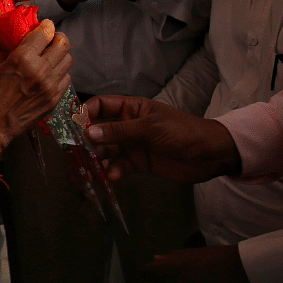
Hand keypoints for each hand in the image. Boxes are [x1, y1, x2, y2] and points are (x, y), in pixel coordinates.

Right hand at [0, 20, 71, 155]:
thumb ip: (11, 50)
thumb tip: (20, 39)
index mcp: (23, 58)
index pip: (45, 32)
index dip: (46, 26)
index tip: (44, 26)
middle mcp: (41, 70)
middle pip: (63, 43)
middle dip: (57, 37)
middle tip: (50, 39)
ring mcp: (50, 87)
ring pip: (68, 60)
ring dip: (60, 55)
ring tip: (50, 57)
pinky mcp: (54, 100)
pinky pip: (66, 79)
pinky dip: (60, 73)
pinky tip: (49, 75)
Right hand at [85, 95, 239, 182]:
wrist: (209, 155)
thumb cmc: (183, 132)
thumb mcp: (151, 128)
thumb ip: (120, 131)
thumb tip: (89, 132)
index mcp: (131, 108)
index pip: (100, 106)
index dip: (85, 113)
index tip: (73, 126)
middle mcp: (127, 125)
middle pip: (99, 131)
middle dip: (87, 142)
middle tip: (76, 154)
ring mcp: (132, 145)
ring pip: (106, 151)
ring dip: (98, 160)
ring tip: (92, 170)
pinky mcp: (138, 163)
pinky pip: (118, 166)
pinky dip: (113, 171)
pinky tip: (113, 176)